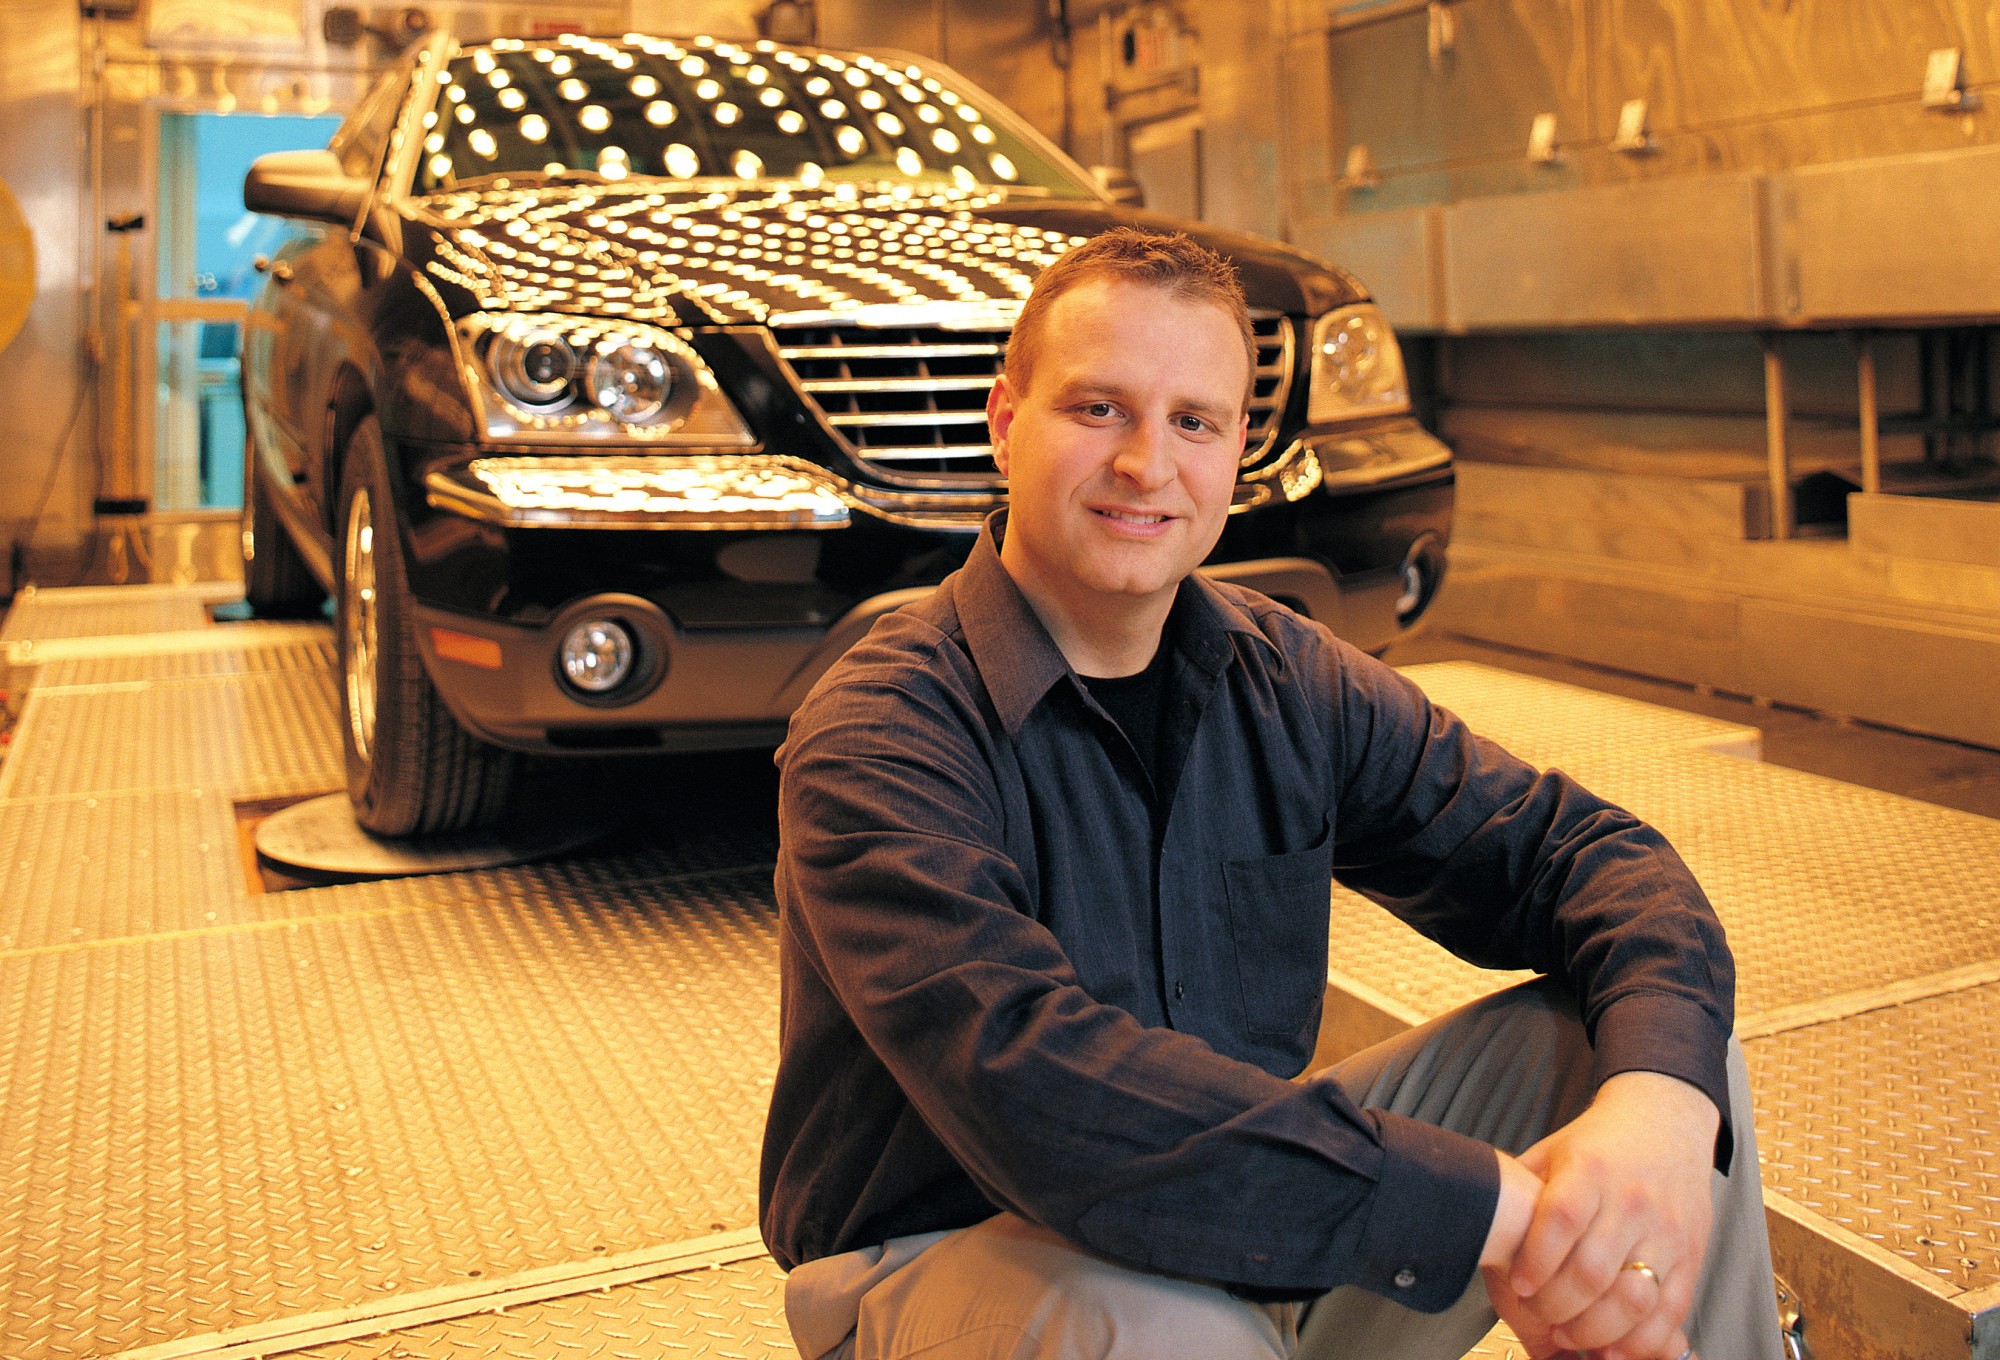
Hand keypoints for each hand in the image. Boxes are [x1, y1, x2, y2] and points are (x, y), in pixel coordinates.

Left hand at [1501, 1072, 1718, 1359]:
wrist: (1665, 1122)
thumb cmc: (1598, 1145)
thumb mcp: (1552, 1153)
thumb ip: (1523, 1193)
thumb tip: (1482, 1236)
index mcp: (1590, 1169)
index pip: (1561, 1220)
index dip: (1536, 1261)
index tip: (1519, 1284)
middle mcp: (1631, 1200)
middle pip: (1592, 1272)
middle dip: (1557, 1308)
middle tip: (1539, 1317)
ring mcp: (1666, 1230)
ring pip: (1632, 1299)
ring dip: (1595, 1330)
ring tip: (1570, 1335)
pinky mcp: (1691, 1255)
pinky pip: (1669, 1311)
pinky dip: (1640, 1339)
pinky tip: (1613, 1344)